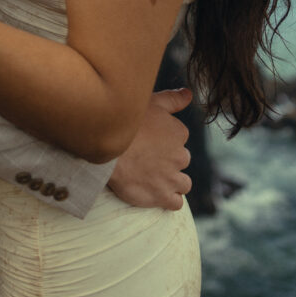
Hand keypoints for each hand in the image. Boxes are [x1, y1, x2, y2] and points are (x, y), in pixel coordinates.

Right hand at [106, 88, 192, 210]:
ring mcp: (172, 178)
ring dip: (172, 181)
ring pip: (182, 183)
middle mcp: (180, 156)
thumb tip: (189, 94)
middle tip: (147, 158)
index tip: (149, 140)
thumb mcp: (150, 102)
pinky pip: (176, 202)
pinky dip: (168, 198)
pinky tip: (155, 191)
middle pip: (181, 160)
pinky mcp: (162, 196)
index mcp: (179, 132)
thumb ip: (173, 99)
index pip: (179, 138)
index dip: (164, 140)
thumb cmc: (126, 121)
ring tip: (153, 176)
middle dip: (169, 160)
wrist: (106, 147)